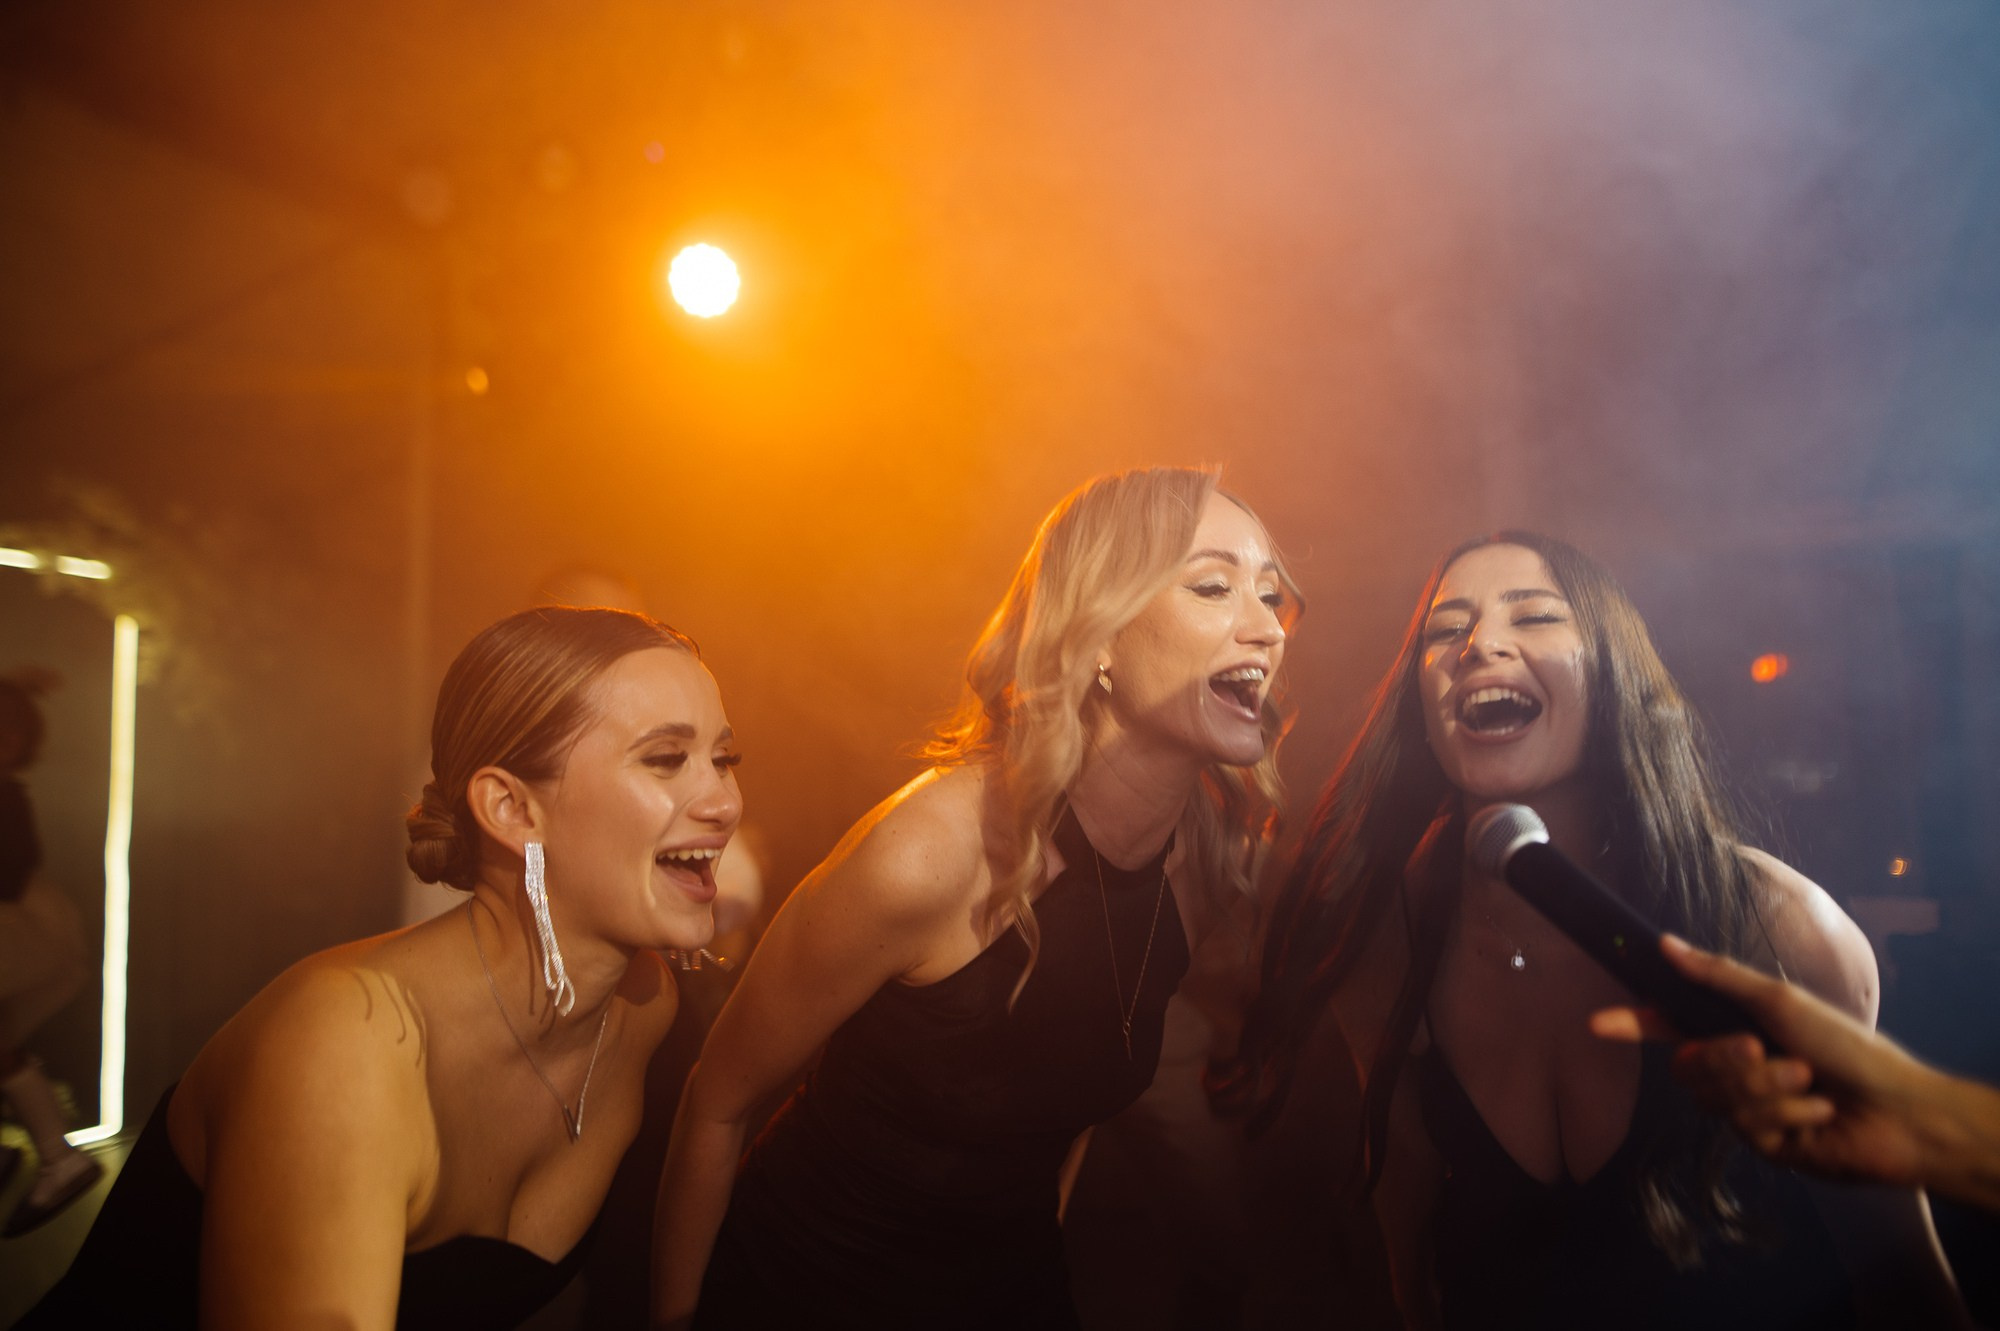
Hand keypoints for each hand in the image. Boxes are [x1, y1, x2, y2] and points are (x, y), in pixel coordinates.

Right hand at [1591, 935, 1936, 1188]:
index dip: (1634, 1024)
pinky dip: (1787, 1113)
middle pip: (1688, 1066)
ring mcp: (1748, 1109)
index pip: (1670, 1025)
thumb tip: (1664, 943)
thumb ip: (1716, 975)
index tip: (1598, 1024)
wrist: (1899, 1110)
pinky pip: (1748, 1126)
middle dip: (1727, 1059)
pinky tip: (1819, 1113)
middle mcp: (1737, 1068)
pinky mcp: (1765, 1145)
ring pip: (1717, 1097)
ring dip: (1766, 1086)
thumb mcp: (1778, 1000)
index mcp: (1736, 1028)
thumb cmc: (1847, 1046)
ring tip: (1808, 1082)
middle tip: (1763, 1050)